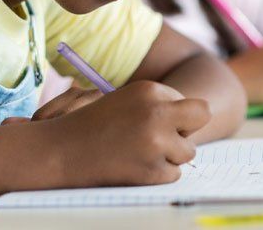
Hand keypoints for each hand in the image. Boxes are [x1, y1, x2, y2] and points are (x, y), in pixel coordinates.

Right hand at [43, 80, 209, 186]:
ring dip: (170, 155)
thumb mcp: (125, 99)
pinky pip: (174, 173)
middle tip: (170, 136)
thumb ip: (157, 103)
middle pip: (201, 115)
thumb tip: (196, 111)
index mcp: (149, 90)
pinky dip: (158, 173)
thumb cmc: (92, 124)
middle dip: (189, 127)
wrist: (61, 152)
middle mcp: (157, 112)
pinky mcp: (153, 170)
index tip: (156, 121)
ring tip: (140, 152)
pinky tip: (133, 166)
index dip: (173, 114)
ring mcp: (157, 142)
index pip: (186, 101)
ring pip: (188, 151)